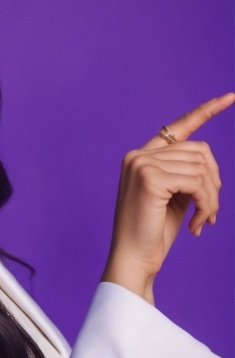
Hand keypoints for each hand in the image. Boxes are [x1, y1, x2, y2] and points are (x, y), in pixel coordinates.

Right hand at [102, 93, 234, 303]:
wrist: (133, 261)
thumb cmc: (151, 235)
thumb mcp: (172, 198)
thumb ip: (184, 175)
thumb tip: (208, 164)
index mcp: (140, 158)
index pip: (178, 127)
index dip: (205, 111)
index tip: (229, 97)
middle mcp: (137, 156)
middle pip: (199, 151)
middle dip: (213, 184)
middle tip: (212, 213)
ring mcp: (141, 165)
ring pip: (201, 168)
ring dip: (211, 199)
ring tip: (204, 221)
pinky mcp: (150, 178)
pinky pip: (197, 182)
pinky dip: (205, 205)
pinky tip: (196, 225)